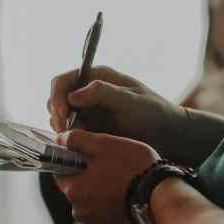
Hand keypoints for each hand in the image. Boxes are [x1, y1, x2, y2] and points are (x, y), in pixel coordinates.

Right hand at [47, 65, 184, 149]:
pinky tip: (81, 145)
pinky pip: (70, 132)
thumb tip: (73, 95)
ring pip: (60, 118)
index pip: (63, 81)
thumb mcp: (130, 101)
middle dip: (57, 115)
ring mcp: (88, 111)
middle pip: (56, 100)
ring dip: (62, 129)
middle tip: (66, 132)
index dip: (57, 97)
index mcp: (96, 78)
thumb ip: (103, 93)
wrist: (167, 135)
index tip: (63, 115)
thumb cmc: (153, 113)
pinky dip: (69, 139)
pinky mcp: (90, 129)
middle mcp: (88, 92)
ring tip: (76, 140)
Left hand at [54, 129, 159, 223]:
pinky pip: (108, 219)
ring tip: (125, 185)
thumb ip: (78, 140)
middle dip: (90, 180)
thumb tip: (60, 139)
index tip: (90, 157)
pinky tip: (130, 200)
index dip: (74, 161)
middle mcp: (80, 212)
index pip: (61, 172)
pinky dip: (115, 210)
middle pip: (78, 190)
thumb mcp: (104, 144)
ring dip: (102, 197)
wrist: (162, 198)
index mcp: (74, 190)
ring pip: (93, 206)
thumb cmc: (133, 167)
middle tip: (113, 168)